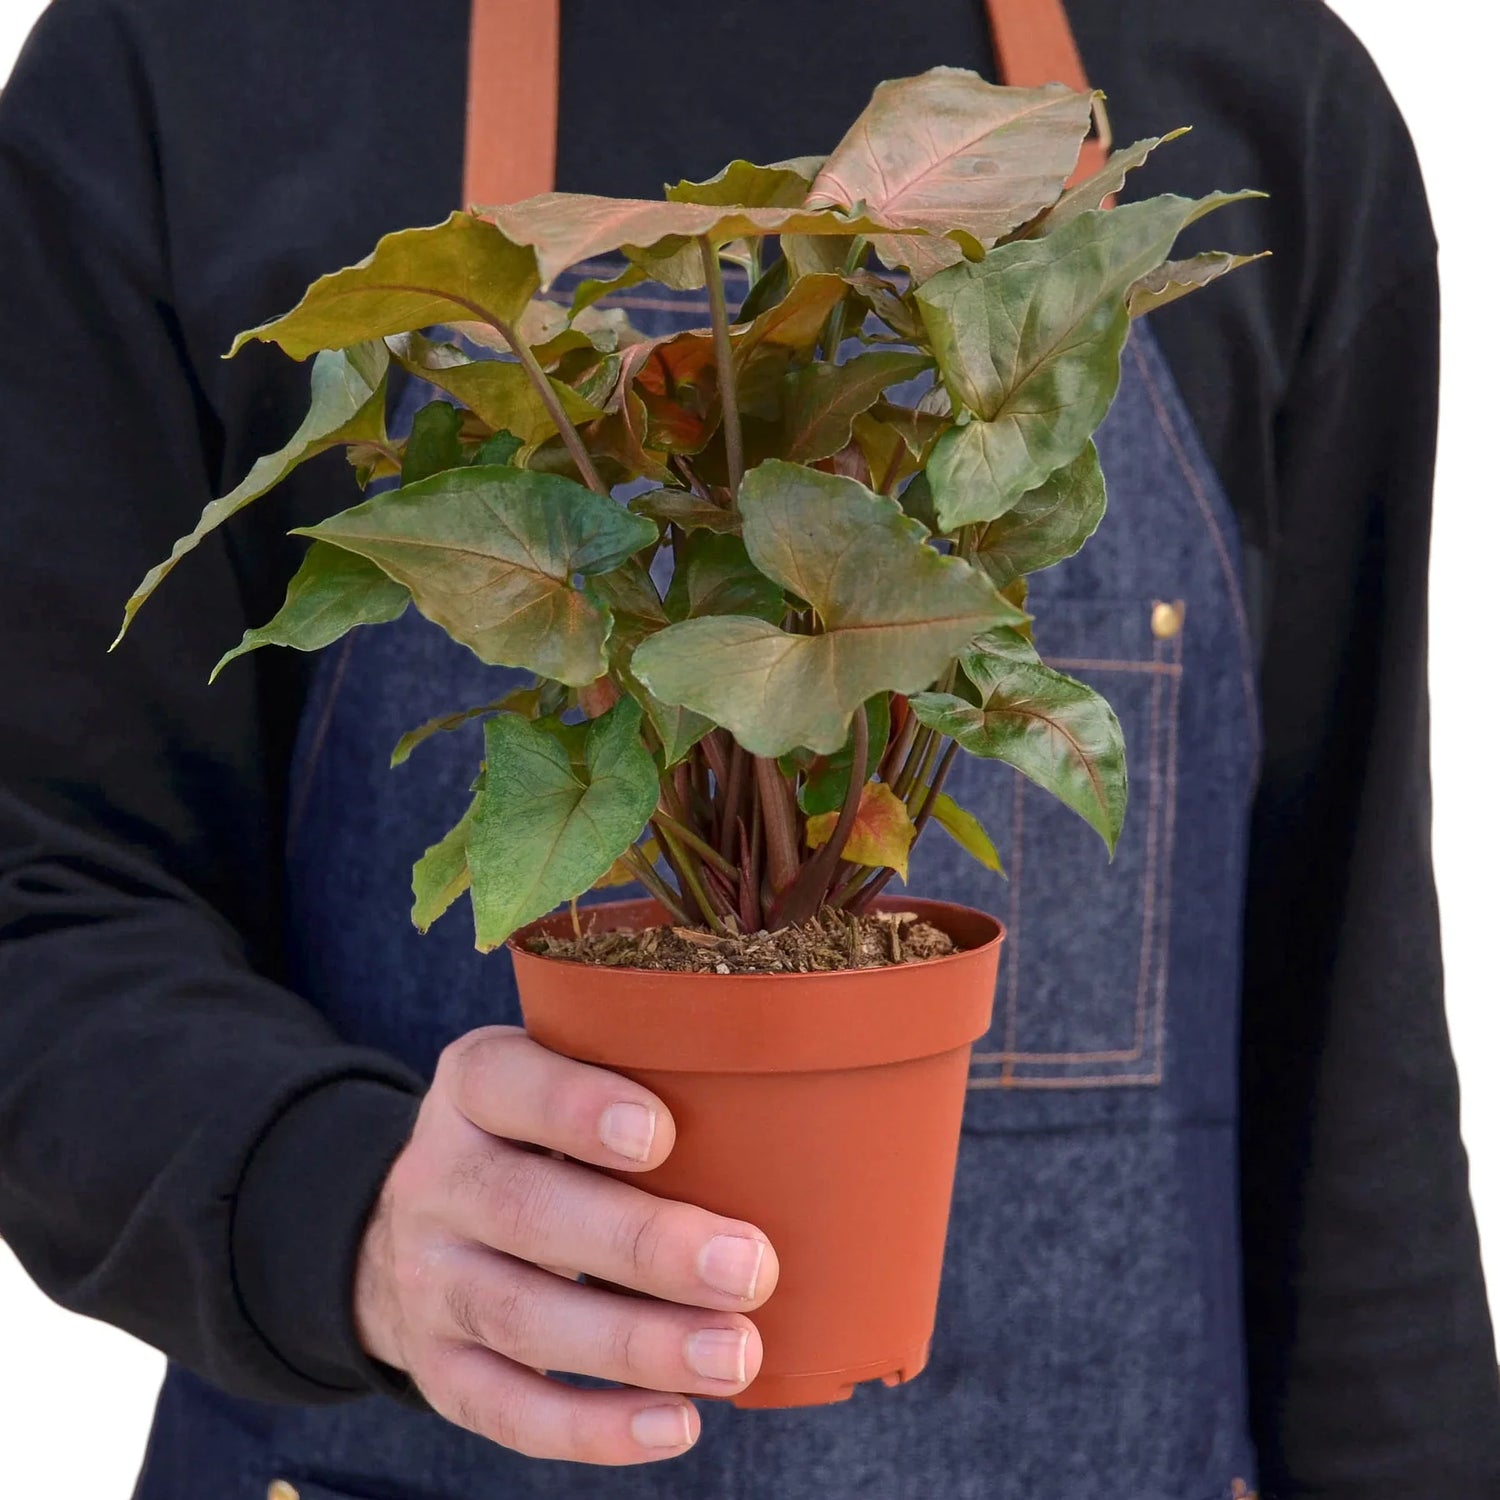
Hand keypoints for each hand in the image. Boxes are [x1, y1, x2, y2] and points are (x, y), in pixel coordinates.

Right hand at [353, 1025, 778, 1464]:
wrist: (422, 1220)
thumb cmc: (545, 1136)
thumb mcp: (564, 1078)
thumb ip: (643, 1079)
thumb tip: (792, 1108)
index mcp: (472, 1089)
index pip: (502, 1080)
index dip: (574, 1107)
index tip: (662, 1134)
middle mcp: (436, 1178)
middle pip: (524, 1210)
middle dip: (643, 1246)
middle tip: (750, 1267)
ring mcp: (426, 1278)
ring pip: (520, 1315)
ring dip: (636, 1344)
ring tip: (736, 1355)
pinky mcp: (437, 1366)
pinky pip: (506, 1408)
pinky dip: (591, 1428)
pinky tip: (677, 1423)